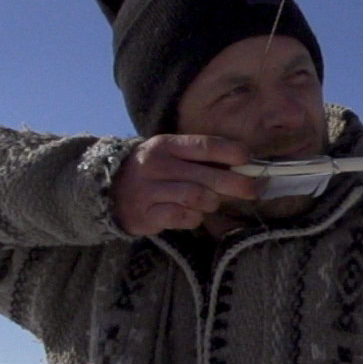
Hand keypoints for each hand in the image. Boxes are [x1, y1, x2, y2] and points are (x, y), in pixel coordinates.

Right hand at [110, 135, 260, 236]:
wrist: (108, 190)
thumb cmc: (153, 171)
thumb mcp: (171, 155)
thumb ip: (201, 159)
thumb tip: (244, 164)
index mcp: (167, 145)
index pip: (204, 145)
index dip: (231, 152)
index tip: (248, 159)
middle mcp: (158, 165)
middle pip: (207, 175)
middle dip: (236, 184)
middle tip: (253, 190)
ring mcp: (150, 190)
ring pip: (198, 197)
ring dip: (212, 202)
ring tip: (211, 202)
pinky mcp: (147, 215)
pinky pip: (184, 217)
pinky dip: (195, 218)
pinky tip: (193, 214)